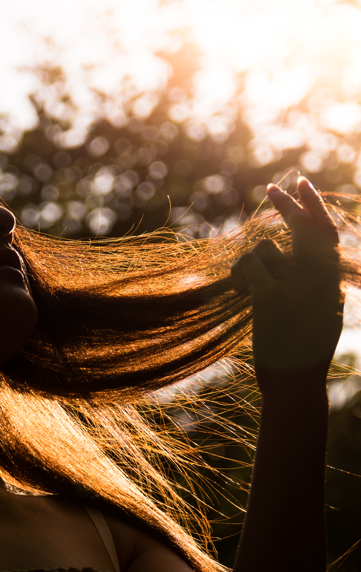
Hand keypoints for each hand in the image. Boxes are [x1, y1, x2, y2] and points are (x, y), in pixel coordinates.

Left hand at [231, 176, 343, 380]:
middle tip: (272, 187)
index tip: (301, 185)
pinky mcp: (270, 296)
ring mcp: (296, 285)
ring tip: (249, 289)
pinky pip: (250, 263)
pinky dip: (239, 273)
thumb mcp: (322, 314)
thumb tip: (309, 255)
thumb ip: (320, 282)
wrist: (295, 386)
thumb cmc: (303, 355)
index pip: (326, 231)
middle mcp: (319, 277)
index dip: (314, 205)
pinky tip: (239, 289)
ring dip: (253, 264)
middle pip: (302, 225)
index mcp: (332, 281)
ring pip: (267, 248)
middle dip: (287, 203)